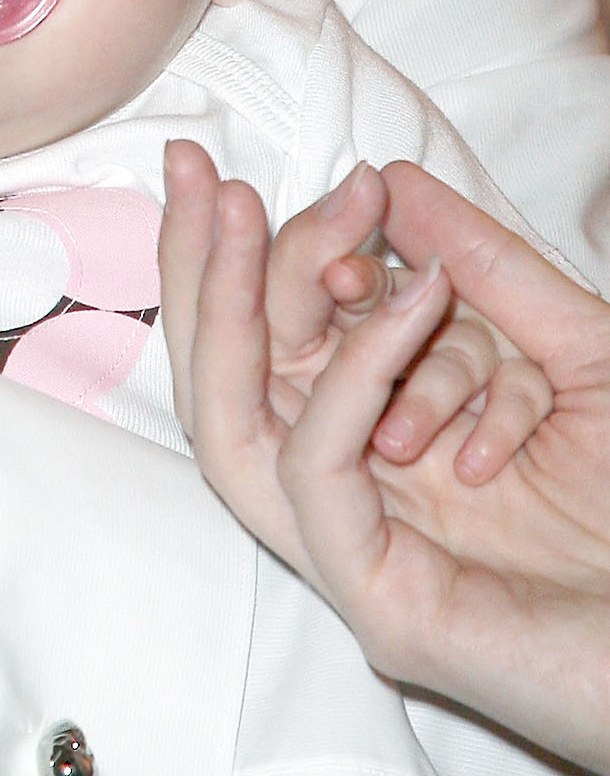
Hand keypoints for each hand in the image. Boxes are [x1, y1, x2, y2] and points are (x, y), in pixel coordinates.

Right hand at [160, 150, 609, 771]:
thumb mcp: (578, 356)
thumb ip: (488, 274)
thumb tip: (389, 178)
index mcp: (385, 450)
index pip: (282, 344)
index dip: (287, 250)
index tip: (357, 180)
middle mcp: (356, 503)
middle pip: (226, 380)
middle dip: (203, 263)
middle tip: (203, 171)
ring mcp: (357, 560)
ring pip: (231, 429)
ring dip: (229, 308)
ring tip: (245, 212)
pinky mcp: (382, 605)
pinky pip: (316, 474)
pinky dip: (350, 375)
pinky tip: (415, 300)